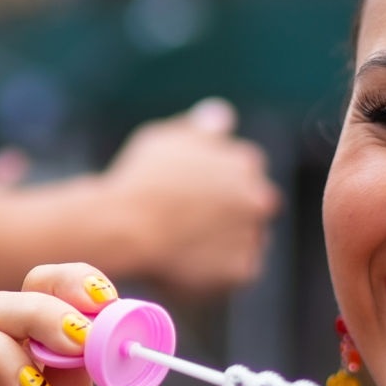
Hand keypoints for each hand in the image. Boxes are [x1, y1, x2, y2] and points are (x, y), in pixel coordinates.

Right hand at [98, 99, 281, 293]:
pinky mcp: (242, 270)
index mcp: (245, 162)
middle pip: (253, 205)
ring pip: (248, 238)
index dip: (218, 182)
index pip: (246, 170)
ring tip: (185, 242)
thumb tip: (224, 116)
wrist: (126, 228)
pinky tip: (189, 262)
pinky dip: (220, 269)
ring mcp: (253, 235)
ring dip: (228, 240)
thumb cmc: (141, 180)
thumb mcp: (167, 140)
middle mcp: (259, 197)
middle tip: (191, 220)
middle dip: (231, 211)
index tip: (193, 192)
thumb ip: (202, 129)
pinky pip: (237, 270)